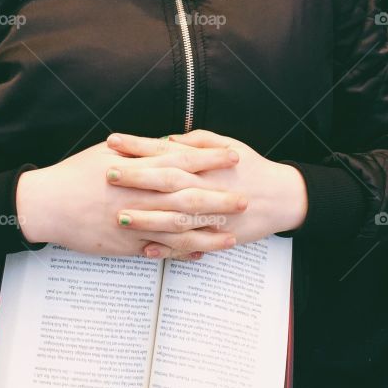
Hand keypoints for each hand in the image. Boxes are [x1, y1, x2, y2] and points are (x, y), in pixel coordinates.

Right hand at [15, 137, 248, 259]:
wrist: (48, 203)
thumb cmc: (77, 173)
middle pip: (188, 196)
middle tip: (245, 198)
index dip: (210, 158)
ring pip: (179, 229)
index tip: (234, 156)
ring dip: (208, 232)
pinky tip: (201, 255)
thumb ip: (142, 151)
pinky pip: (160, 251)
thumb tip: (169, 144)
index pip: (183, 160)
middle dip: (219, 198)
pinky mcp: (126, 245)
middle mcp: (140, 195)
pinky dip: (182, 252)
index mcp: (138, 167)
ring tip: (232, 234)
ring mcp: (135, 222)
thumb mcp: (109, 153)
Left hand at [105, 129, 306, 257]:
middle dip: (136, 178)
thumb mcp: (227, 144)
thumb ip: (196, 140)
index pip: (166, 151)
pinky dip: (167, 248)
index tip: (113, 141)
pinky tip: (144, 249)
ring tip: (119, 216)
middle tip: (107, 174)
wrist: (280, 197)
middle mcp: (207, 186)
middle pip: (166, 181)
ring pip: (175, 216)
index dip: (139, 146)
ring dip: (147, 217)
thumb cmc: (251, 166)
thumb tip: (166, 139)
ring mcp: (211, 214)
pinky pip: (188, 243)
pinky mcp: (216, 235)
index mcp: (206, 162)